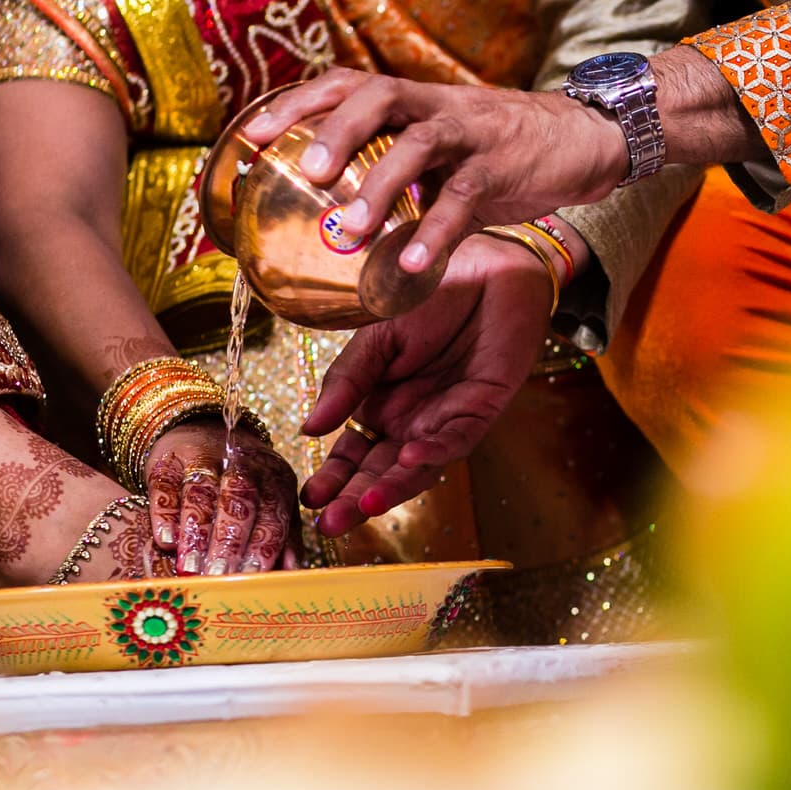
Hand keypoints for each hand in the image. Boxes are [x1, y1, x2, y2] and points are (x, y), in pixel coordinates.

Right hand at [146, 420, 298, 575]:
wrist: (205, 434)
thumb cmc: (246, 487)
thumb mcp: (272, 505)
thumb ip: (285, 539)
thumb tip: (291, 573)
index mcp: (276, 478)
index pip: (273, 513)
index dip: (262, 545)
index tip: (253, 575)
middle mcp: (242, 463)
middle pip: (237, 501)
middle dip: (229, 541)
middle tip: (219, 574)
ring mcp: (203, 458)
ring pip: (201, 494)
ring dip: (196, 532)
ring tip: (189, 567)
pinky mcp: (167, 460)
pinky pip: (165, 485)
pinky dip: (165, 514)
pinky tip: (165, 540)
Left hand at [240, 67, 630, 275]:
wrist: (582, 139)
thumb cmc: (499, 150)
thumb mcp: (441, 150)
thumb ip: (396, 173)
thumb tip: (335, 219)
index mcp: (413, 100)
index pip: (346, 85)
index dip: (297, 104)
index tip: (251, 136)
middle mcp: (435, 107)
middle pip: (376, 96)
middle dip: (335, 130)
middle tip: (304, 171)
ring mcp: (471, 133)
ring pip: (418, 144)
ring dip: (380, 185)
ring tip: (352, 229)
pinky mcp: (502, 167)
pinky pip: (464, 200)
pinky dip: (435, 232)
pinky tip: (409, 264)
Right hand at [298, 235, 555, 535]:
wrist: (482, 264)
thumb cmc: (429, 299)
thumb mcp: (374, 340)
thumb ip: (346, 383)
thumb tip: (308, 431)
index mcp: (381, 407)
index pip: (353, 453)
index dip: (333, 477)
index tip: (309, 499)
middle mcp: (412, 422)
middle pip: (381, 470)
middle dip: (355, 498)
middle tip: (328, 524)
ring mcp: (445, 419)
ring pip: (418, 467)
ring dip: (392, 488)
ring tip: (363, 506)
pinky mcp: (482, 409)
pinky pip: (457, 438)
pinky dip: (435, 452)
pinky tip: (411, 459)